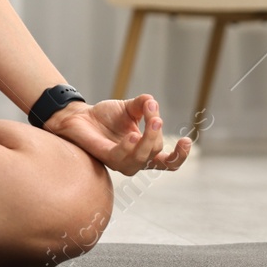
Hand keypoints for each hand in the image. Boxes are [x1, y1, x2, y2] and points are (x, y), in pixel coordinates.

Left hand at [43, 93, 190, 176]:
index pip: (169, 162)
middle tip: (154, 116)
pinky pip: (122, 158)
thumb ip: (144, 105)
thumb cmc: (105, 116)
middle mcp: (135, 160)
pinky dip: (130, 147)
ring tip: (152, 122)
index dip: (180, 156)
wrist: (79, 116)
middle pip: (156, 152)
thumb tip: (153, 103)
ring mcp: (121, 161)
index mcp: (145, 150)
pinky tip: (132, 135)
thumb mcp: (129, 107)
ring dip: (149, 140)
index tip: (186, 140)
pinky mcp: (106, 157)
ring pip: (142, 158)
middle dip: (157, 132)